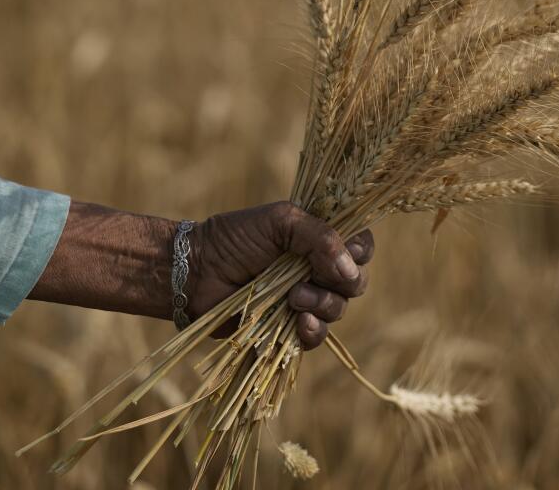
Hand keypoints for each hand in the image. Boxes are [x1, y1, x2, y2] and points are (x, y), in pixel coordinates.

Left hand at [29, 200, 372, 350]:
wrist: (197, 271)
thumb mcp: (282, 222)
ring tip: (294, 298)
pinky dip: (312, 331)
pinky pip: (316, 336)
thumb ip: (321, 238)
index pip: (362, 245)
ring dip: (323, 305)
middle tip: (311, 277)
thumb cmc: (236, 237)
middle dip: (342, 282)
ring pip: (339, 309)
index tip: (347, 253)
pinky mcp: (288, 328)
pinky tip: (299, 323)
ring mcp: (305, 299)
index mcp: (320, 239)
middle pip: (357, 281)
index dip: (360, 252)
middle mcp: (318, 269)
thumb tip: (351, 271)